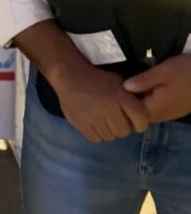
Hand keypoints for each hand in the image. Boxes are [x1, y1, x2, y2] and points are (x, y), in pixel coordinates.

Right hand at [13, 19, 147, 142]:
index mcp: (121, 97)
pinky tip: (94, 124)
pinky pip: (95, 138)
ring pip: (109, 137)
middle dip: (121, 126)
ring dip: (108, 131)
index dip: (141, 124)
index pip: (141, 119)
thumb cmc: (98, 78)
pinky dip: (96, 133)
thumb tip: (142, 112)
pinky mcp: (81, 124)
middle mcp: (109, 109)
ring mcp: (94, 118)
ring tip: (103, 120)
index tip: (137, 123)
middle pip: (123, 132)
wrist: (70, 75)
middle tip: (115, 119)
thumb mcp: (118, 81)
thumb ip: (130, 96)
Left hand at [123, 55, 190, 122]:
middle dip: (128, 102)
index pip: (130, 112)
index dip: (121, 101)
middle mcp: (160, 116)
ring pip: (146, 112)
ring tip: (132, 85)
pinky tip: (146, 88)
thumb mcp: (163, 71)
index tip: (115, 87)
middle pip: (136, 114)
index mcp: (154, 108)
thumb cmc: (186, 72)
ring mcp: (168, 115)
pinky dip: (148, 101)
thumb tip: (124, 87)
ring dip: (139, 101)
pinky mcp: (174, 110)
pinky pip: (155, 109)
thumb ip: (143, 81)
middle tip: (120, 84)